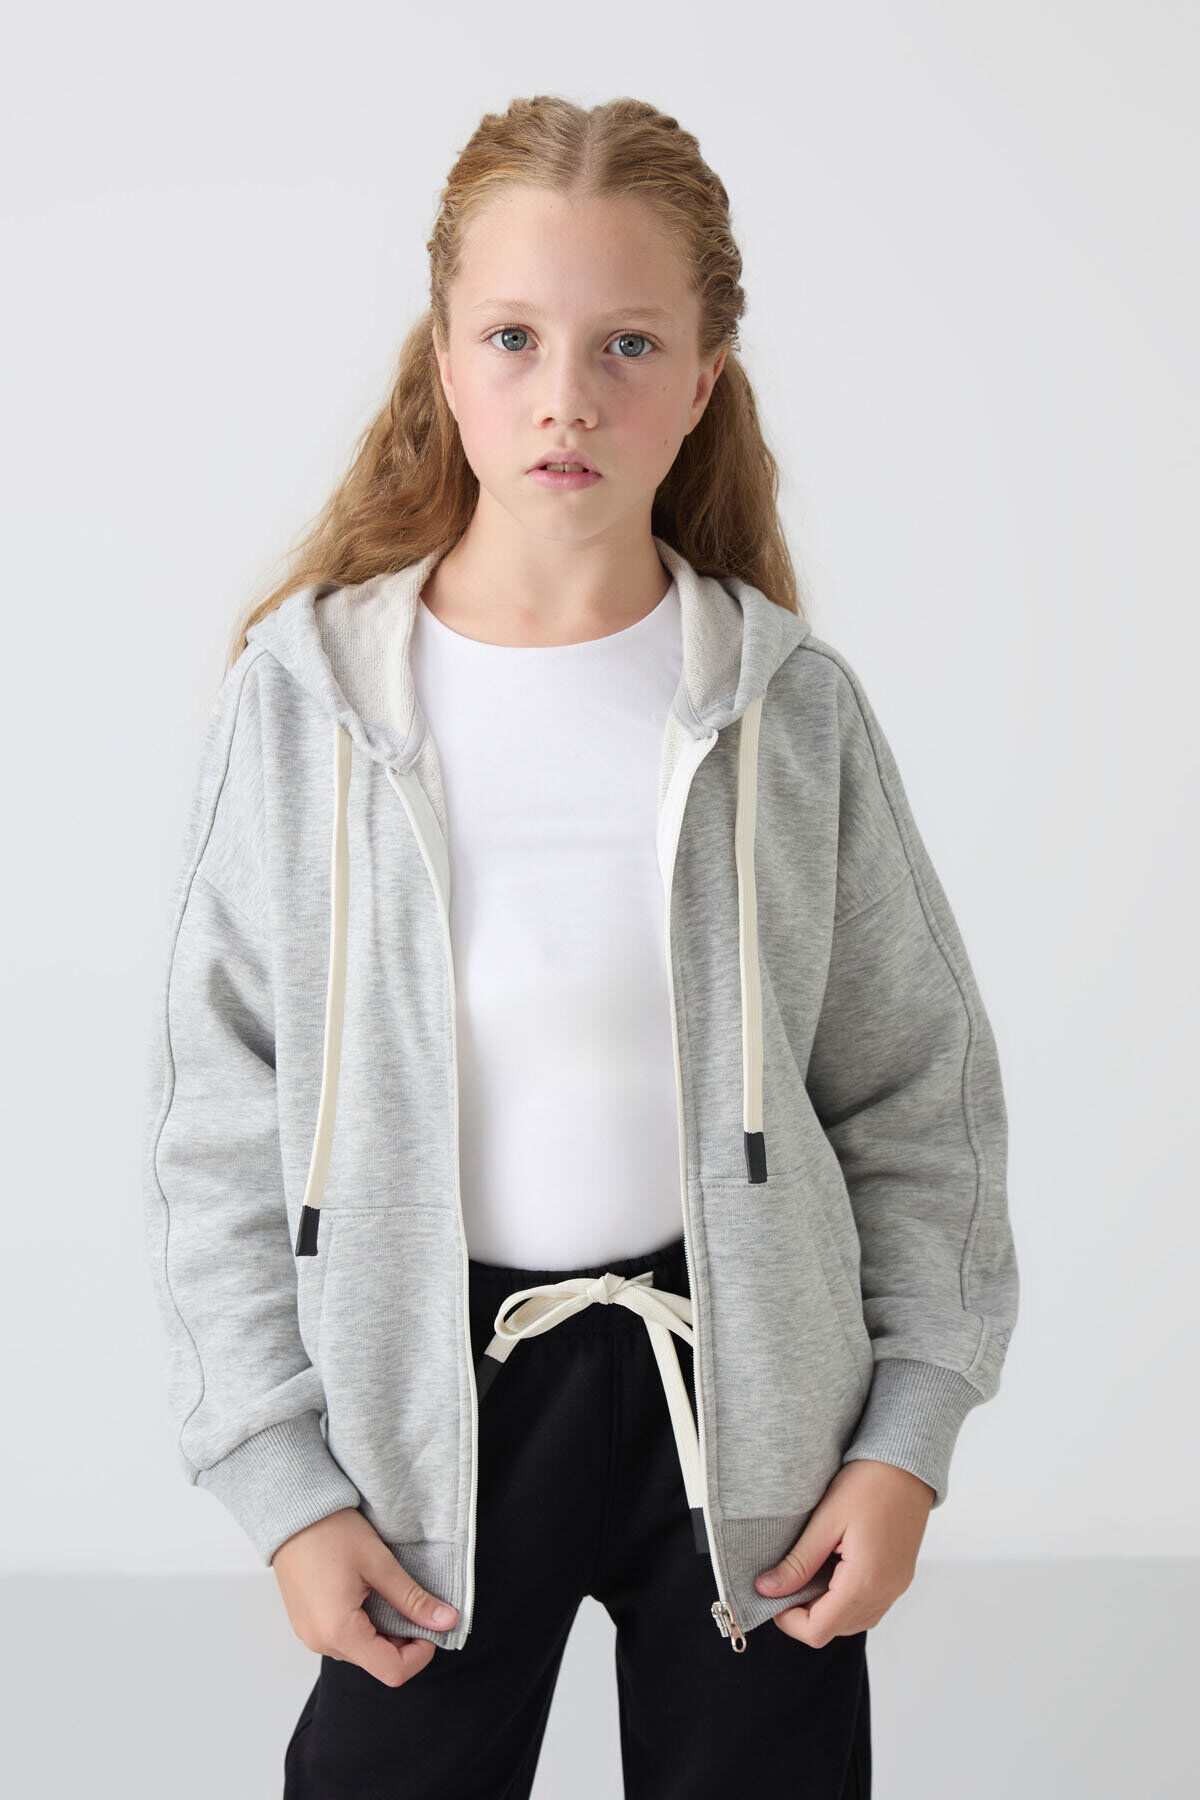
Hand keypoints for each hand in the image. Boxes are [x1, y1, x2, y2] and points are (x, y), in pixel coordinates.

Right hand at [271, 1506, 458, 1686]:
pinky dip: (363, 1626)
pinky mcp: (307, 1625)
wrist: (292, 1514)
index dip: (420, 1655)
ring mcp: (311, 1636)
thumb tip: (446, 1620)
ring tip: (388, 1595)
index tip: (432, 1627)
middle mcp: (321, 1642)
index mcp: (339, 1631)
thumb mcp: (380, 1563)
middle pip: (376, 1663)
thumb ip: (413, 1599)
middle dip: (403, 1641)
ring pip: (361, 1652)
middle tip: (413, 1604)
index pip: (392, 1671)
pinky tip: (368, 1596)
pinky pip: (342, 1639)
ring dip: (382, 1633)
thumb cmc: (331, 1532)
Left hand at [753, 1460, 934, 1647]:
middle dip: (805, 1614)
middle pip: (835, 1630)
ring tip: (808, 1573)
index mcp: (865, 1582)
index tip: (771, 1595)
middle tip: (786, 1581)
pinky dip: (845, 1600)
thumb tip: (767, 1589)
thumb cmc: (868, 1484)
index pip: (819, 1630)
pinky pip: (869, 1606)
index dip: (788, 1621)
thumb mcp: (826, 1520)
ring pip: (853, 1622)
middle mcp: (884, 1593)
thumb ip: (798, 1562)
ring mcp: (895, 1588)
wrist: (908, 1464)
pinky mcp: (899, 1578)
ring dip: (826, 1609)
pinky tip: (832, 1571)